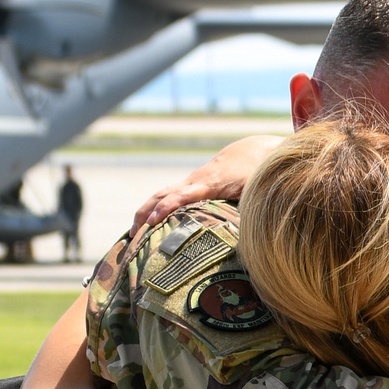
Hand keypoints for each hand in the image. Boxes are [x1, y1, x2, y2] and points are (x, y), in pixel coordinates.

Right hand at [132, 136, 286, 231]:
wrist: (253, 151)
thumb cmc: (255, 173)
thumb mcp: (256, 189)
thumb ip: (252, 206)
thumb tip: (251, 230)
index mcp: (209, 183)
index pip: (182, 195)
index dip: (167, 208)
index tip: (154, 222)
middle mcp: (194, 181)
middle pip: (162, 195)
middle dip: (145, 213)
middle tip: (133, 236)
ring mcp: (190, 182)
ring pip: (160, 195)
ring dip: (144, 212)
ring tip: (133, 236)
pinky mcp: (191, 185)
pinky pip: (167, 196)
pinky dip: (154, 208)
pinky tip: (148, 226)